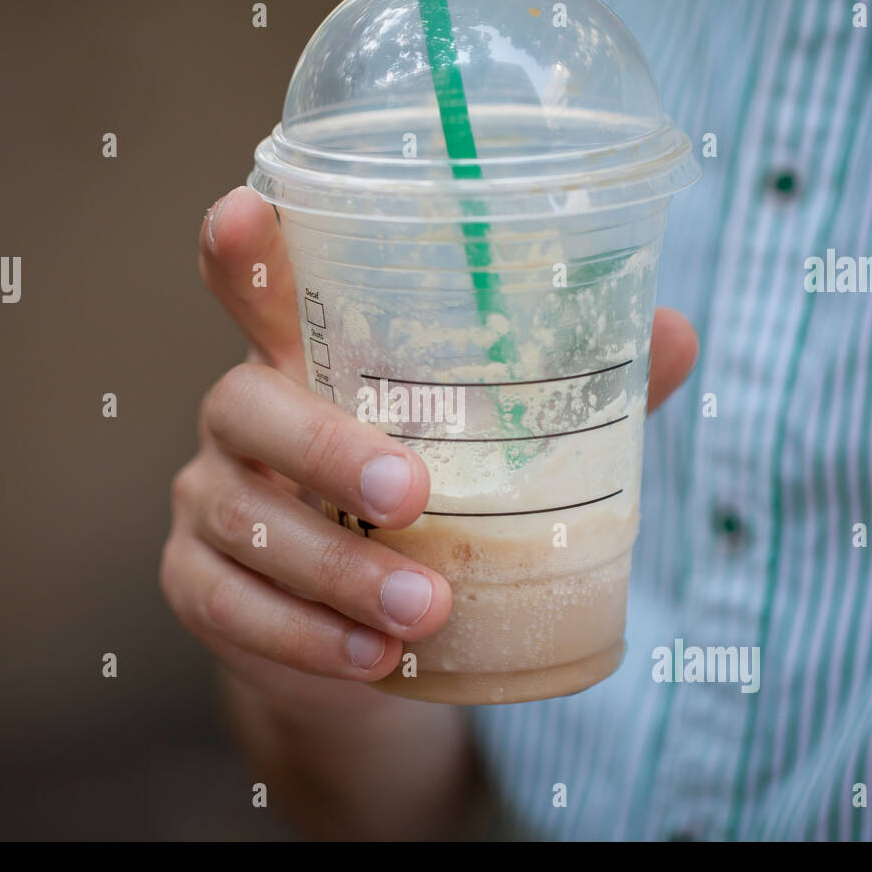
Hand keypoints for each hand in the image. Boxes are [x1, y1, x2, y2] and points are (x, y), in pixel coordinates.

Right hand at [161, 186, 699, 713]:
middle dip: (325, 446)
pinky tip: (374, 657)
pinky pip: (232, 606)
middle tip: (412, 495)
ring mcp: (210, 504)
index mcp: (306, 363)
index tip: (250, 214)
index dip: (240, 251)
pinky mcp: (197, 586)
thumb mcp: (487, 456)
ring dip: (337, 568)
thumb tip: (674, 333)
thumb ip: (567, 400)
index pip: (253, 288)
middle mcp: (242, 419)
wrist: (366, 644)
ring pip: (243, 521)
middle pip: (244, 404)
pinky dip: (306, 636)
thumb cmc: (429, 519)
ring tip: (427, 607)